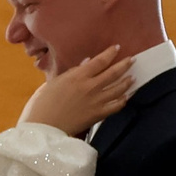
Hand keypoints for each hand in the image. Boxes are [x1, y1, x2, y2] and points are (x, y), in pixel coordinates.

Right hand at [19, 44, 135, 135]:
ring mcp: (97, 101)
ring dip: (127, 82)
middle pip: (113, 73)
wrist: (44, 127)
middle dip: (125, 64)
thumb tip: (86, 64)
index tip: (117, 48)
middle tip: (132, 59)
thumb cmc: (42, 103)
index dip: (110, 53)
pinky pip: (116, 106)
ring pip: (119, 89)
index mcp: (77, 77)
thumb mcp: (53, 82)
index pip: (99, 61)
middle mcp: (90, 87)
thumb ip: (71, 73)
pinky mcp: (99, 114)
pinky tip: (125, 97)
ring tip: (132, 77)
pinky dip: (123, 100)